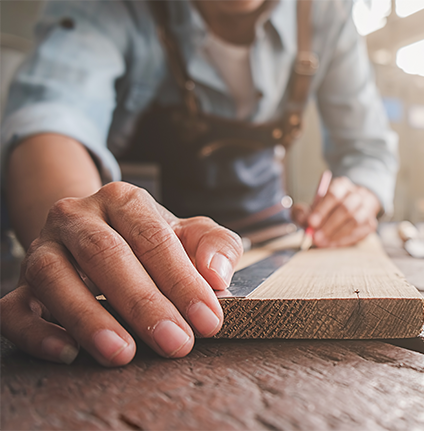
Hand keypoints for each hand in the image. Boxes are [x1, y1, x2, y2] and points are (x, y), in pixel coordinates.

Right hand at [0, 182, 242, 366]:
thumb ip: (216, 245)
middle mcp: (77, 217)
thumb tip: (216, 273)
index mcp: (122, 200)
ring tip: (123, 353)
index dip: (182, 281)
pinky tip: (68, 353)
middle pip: (105, 254)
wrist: (97, 238)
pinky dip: (37, 333)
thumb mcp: (192, 234)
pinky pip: (13, 309)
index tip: (208, 320)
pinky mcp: (19, 287)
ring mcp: (42, 250)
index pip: (153, 238)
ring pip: (53, 277)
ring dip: (88, 318)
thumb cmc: (154, 242)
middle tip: (176, 342)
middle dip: (143, 303)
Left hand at [291, 176, 379, 247]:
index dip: (322, 209)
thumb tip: (302, 220)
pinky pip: (359, 233)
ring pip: (355, 221)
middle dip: (329, 225)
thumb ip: (303, 211)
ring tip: (322, 243)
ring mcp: (366, 209)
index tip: (311, 222)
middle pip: (345, 208)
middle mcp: (357, 194)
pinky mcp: (370, 224)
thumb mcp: (312, 206)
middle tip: (315, 237)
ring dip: (336, 234)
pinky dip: (344, 240)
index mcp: (342, 185)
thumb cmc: (328, 208)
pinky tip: (332, 245)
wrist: (353, 208)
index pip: (333, 194)